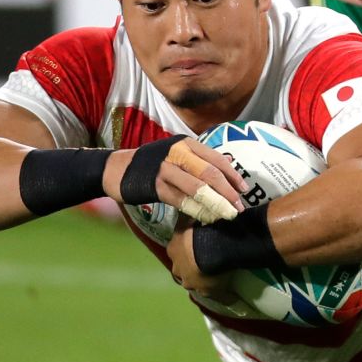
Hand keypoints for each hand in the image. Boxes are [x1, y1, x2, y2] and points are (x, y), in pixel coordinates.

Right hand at [105, 137, 247, 222]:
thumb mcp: (176, 153)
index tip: (244, 190)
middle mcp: (177, 153)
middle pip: (210, 174)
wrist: (117, 168)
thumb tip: (228, 164)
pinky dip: (197, 210)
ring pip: (198, 189)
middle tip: (239, 206)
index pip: (217, 159)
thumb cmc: (152, 162)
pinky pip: (182, 201)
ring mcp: (165, 169)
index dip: (233, 176)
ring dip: (216, 204)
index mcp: (186, 143)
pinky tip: (207, 217)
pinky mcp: (156, 186)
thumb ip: (199, 159)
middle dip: (228, 192)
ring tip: (227, 214)